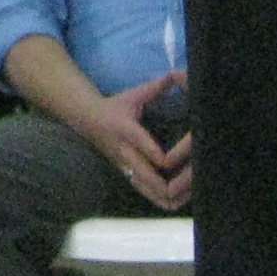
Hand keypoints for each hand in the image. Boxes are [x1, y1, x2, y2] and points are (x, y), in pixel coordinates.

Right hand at [78, 70, 193, 210]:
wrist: (87, 119)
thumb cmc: (116, 106)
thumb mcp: (133, 94)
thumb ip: (156, 87)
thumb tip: (177, 74)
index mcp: (125, 129)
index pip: (140, 143)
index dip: (156, 155)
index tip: (170, 163)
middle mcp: (124, 151)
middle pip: (143, 174)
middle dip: (166, 184)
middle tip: (189, 187)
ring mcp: (124, 165)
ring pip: (144, 188)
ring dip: (164, 196)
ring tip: (187, 198)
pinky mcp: (125, 174)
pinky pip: (143, 192)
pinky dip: (159, 199)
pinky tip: (176, 201)